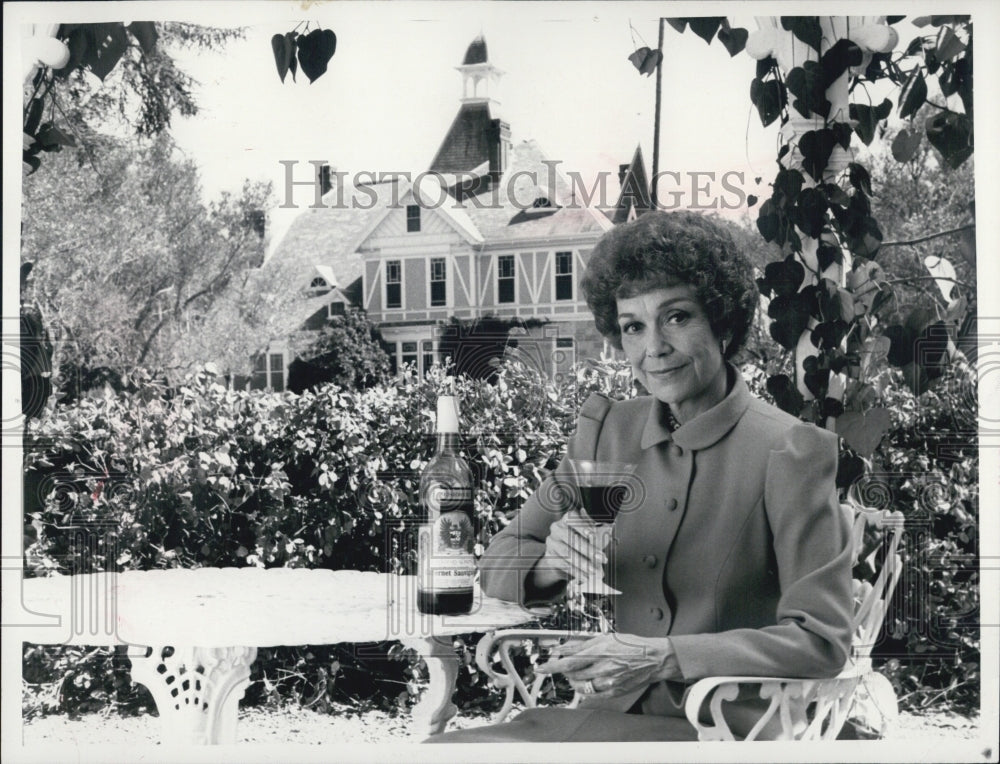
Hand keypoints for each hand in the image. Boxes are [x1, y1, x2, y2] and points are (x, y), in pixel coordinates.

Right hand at [531, 509, 608, 588]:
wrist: (564, 558)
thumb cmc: (581, 543)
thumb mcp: (591, 536)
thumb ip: (599, 532)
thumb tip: (609, 527)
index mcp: (567, 519)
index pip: (572, 517)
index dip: (582, 525)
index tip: (592, 534)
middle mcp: (557, 528)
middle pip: (571, 537)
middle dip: (588, 549)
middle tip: (602, 558)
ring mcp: (551, 542)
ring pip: (567, 552)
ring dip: (583, 563)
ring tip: (594, 571)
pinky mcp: (549, 556)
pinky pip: (563, 564)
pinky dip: (576, 571)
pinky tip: (586, 576)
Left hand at [535, 634, 680, 698]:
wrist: (652, 659)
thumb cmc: (631, 645)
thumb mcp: (605, 638)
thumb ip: (583, 644)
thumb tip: (564, 647)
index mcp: (598, 651)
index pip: (568, 660)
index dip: (552, 665)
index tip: (541, 668)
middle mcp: (602, 667)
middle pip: (572, 674)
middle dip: (564, 670)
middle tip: (564, 666)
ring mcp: (607, 682)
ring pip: (580, 686)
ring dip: (573, 680)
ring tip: (577, 673)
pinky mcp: (613, 692)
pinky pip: (592, 695)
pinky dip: (585, 689)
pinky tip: (587, 682)